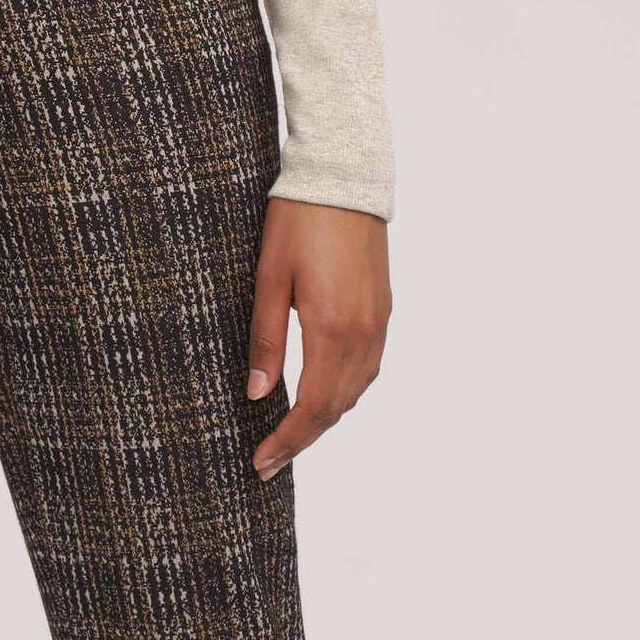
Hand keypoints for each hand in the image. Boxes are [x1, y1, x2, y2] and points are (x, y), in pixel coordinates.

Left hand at [246, 200, 391, 478]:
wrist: (344, 176)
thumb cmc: (298, 221)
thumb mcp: (268, 280)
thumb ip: (265, 340)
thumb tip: (256, 393)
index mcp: (332, 329)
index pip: (311, 407)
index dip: (286, 441)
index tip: (261, 462)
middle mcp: (363, 333)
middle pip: (336, 409)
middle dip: (302, 440)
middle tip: (268, 462)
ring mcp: (378, 322)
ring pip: (356, 392)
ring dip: (325, 420)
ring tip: (290, 436)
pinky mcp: (383, 309)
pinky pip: (368, 368)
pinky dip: (345, 393)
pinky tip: (322, 396)